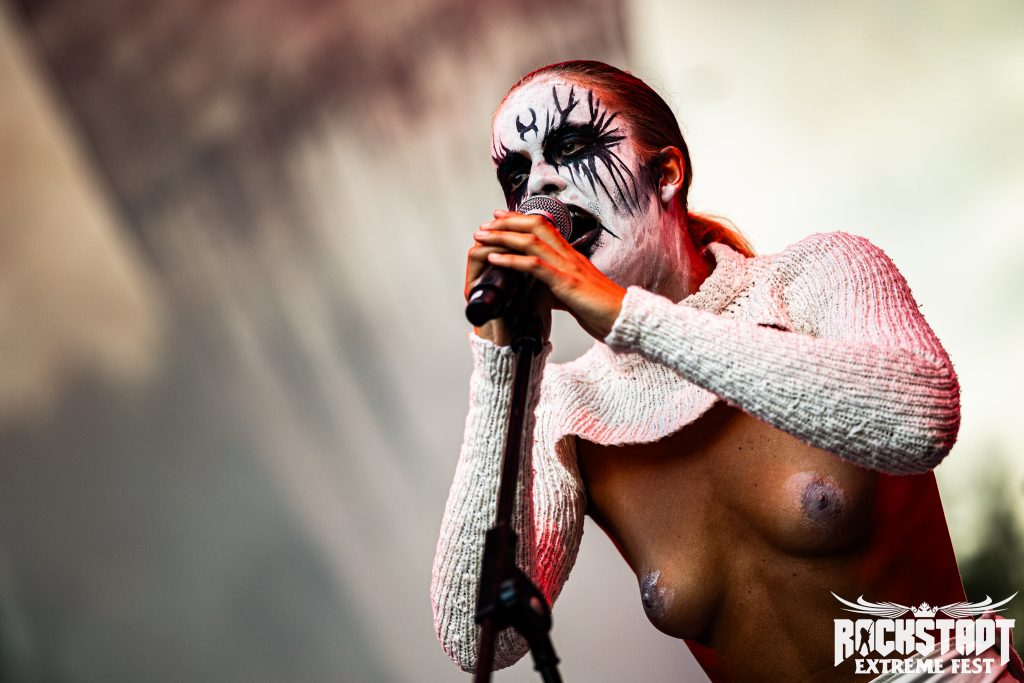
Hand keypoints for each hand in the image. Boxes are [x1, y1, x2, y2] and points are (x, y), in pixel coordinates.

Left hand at [472, 209, 626, 341]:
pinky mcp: (567, 282)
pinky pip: (535, 266)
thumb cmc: (603, 310)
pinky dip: (511, 259)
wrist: (625, 320)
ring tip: (482, 236)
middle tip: (485, 223)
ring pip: (531, 241)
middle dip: (507, 222)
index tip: (500, 218)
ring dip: (503, 236)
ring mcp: (568, 267)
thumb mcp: (573, 295)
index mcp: (571, 257)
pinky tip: (495, 259)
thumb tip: (537, 290)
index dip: (521, 220)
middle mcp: (569, 256)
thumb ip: (555, 289)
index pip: (544, 228)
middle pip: (535, 226)